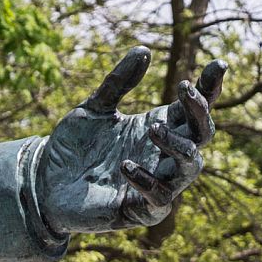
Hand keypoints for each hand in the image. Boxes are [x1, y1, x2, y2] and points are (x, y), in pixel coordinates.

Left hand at [37, 47, 224, 235]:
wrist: (44, 183)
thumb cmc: (73, 147)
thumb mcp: (93, 108)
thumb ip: (118, 82)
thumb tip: (144, 50)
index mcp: (157, 127)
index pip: (193, 109)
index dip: (210, 88)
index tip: (218, 64)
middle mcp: (162, 155)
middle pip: (201, 134)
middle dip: (199, 111)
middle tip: (184, 90)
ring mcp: (155, 183)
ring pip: (191, 167)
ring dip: (178, 145)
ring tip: (152, 128)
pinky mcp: (139, 210)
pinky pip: (161, 200)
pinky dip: (148, 182)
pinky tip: (125, 166)